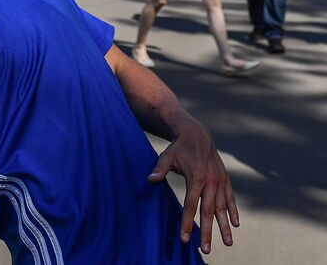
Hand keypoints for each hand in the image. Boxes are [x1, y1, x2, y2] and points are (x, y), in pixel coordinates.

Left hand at [147, 118, 238, 254]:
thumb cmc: (178, 148)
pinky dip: (233, 211)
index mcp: (196, 178)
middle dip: (208, 232)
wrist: (196, 134)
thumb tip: (149, 180)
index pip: (191, 206)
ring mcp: (220, 180)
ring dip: (225, 226)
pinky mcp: (225, 179)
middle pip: (209, 211)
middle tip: (205, 249)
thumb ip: (160, 169)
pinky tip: (236, 224)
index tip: (184, 238)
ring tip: (228, 243)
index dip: (187, 222)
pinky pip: (230, 198)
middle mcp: (211, 181)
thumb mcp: (167, 156)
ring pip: (223, 208)